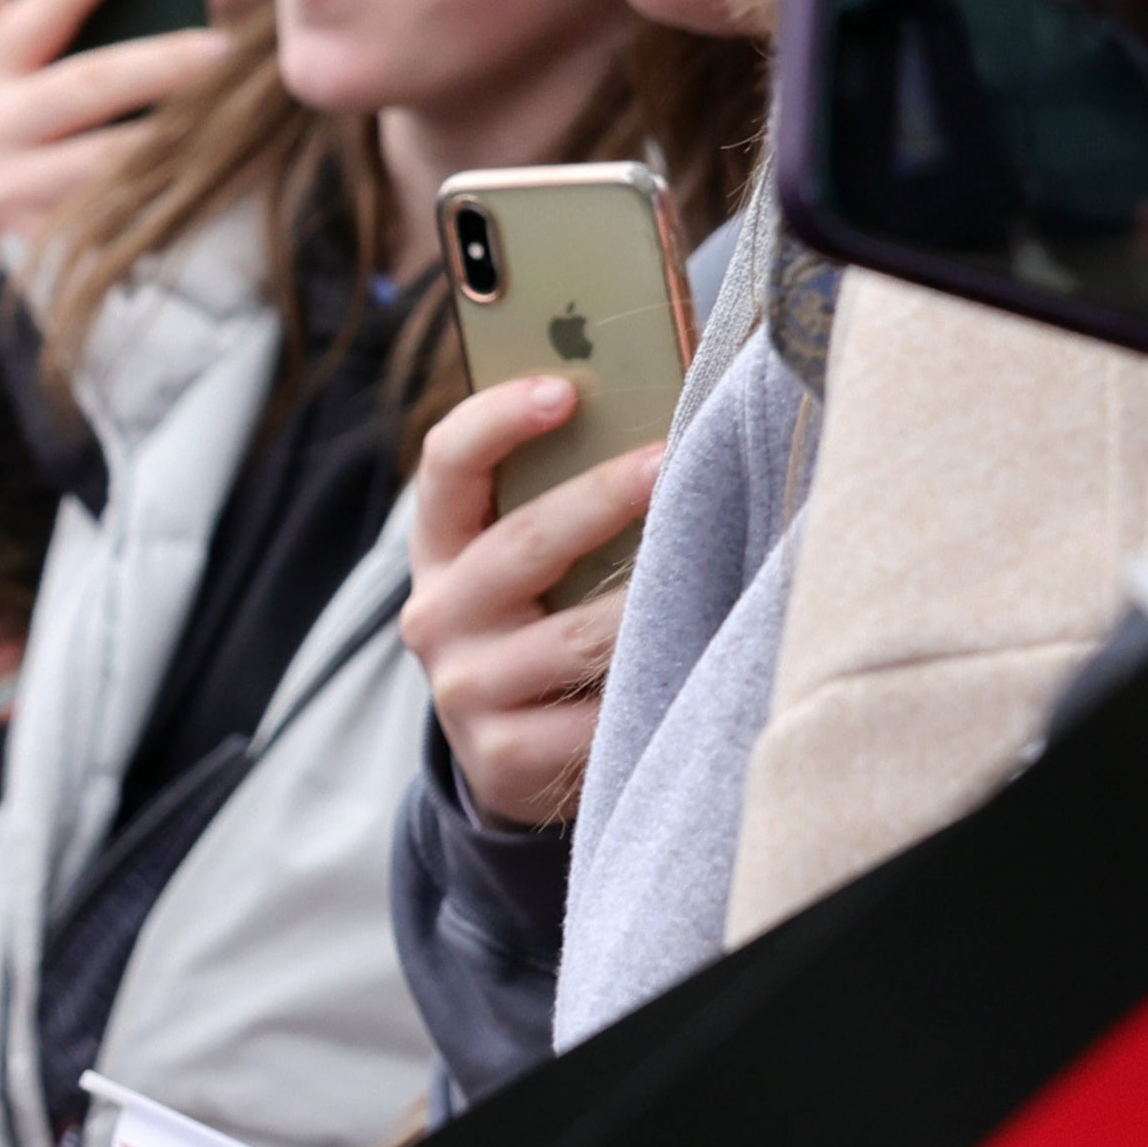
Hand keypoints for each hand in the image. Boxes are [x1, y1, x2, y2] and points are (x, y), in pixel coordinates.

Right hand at [0, 0, 225, 329]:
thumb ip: (5, 21)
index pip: (43, 6)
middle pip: (89, 83)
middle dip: (161, 61)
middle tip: (224, 45)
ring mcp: (10, 188)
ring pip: (108, 156)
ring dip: (172, 133)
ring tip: (227, 112)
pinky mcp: (40, 239)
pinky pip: (115, 212)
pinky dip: (160, 192)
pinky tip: (205, 175)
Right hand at [400, 375, 656, 832]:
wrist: (510, 755)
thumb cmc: (542, 623)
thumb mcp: (530, 564)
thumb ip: (563, 500)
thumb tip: (661, 429)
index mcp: (438, 548)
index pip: (447, 463)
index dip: (498, 419)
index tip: (565, 390)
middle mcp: (436, 615)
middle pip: (524, 543)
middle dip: (604, 498)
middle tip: (673, 464)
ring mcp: (465, 688)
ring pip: (575, 638)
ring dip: (647, 605)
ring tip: (711, 570)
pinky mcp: (502, 756)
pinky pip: (595, 717)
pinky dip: (650, 690)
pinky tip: (692, 668)